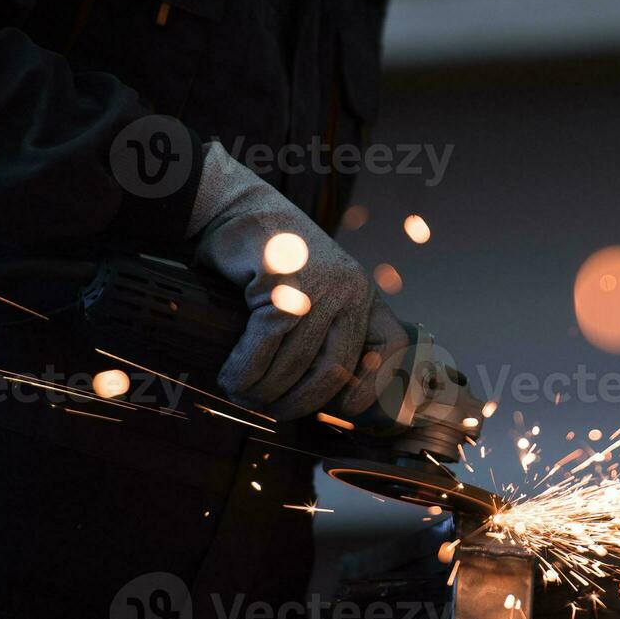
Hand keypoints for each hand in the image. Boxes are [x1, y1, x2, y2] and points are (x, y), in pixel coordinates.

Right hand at [187, 143, 408, 419]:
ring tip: (242, 394)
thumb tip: (316, 393)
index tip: (347, 411)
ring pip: (295, 363)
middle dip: (299, 402)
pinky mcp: (282, 280)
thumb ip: (321, 328)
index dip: (374, 386)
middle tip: (270, 410)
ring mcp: (317, 284)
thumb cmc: (267, 257)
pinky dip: (244, 370)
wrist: (236, 207)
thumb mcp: (310, 288)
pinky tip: (230, 377)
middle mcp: (349, 290)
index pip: (389, 347)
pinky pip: (265, 343)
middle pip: (333, 370)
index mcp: (362, 294)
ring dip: (264, 390)